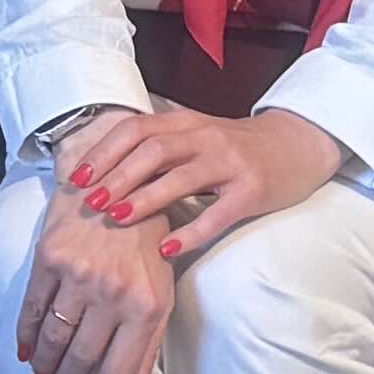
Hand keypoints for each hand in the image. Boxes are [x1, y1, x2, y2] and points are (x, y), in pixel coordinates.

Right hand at [11, 185, 178, 373]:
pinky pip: (33, 308)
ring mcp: (78, 275)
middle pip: (83, 359)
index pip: (118, 371)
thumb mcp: (162, 293)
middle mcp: (112, 293)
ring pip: (55, 338)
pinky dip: (27, 336)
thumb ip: (150, 347)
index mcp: (146, 306)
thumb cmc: (147, 244)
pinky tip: (27, 353)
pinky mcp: (50, 257)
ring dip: (46, 367)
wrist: (121, 184)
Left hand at [65, 103, 348, 262]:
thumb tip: (101, 175)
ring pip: (182, 178)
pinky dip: (190, 232)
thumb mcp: (194, 138)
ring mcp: (231, 164)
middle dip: (116, 177)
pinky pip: (218, 214)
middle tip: (90, 202)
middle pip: (153, 151)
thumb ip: (156, 150)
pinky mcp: (252, 192)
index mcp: (185, 123)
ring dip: (145, 198)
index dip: (103, 153)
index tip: (76, 179)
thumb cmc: (234, 148)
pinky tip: (167, 250)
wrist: (297, 145)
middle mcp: (206, 138)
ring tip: (117, 218)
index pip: (135, 131)